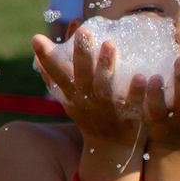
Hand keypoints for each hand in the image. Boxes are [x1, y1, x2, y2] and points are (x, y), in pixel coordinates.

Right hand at [31, 29, 146, 160]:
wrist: (110, 147)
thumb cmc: (89, 113)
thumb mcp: (68, 94)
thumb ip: (58, 70)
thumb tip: (50, 37)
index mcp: (71, 94)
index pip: (55, 73)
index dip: (46, 57)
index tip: (36, 38)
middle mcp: (86, 101)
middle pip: (81, 77)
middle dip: (81, 55)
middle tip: (84, 32)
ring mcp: (107, 109)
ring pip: (104, 87)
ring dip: (105, 67)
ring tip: (110, 45)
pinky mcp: (129, 116)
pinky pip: (133, 103)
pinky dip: (136, 91)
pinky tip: (143, 76)